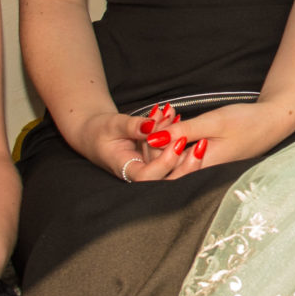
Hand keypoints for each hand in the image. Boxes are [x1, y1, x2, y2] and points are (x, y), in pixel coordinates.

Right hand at [68, 103, 212, 184]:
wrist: (93, 132)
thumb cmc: (98, 130)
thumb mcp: (112, 124)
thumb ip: (131, 126)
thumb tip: (150, 126)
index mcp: (126, 169)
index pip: (149, 176)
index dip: (165, 163)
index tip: (178, 142)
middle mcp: (141, 172)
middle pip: (168, 180)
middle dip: (188, 164)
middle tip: (201, 144)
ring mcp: (150, 166)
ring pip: (173, 165)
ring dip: (183, 143)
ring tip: (176, 115)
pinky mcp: (157, 158)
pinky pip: (171, 151)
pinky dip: (176, 134)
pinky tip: (175, 115)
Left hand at [159, 99, 294, 168]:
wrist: (273, 122)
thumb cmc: (247, 122)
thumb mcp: (214, 122)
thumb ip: (183, 131)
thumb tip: (152, 139)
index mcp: (200, 167)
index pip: (162, 171)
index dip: (151, 150)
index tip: (155, 123)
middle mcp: (199, 171)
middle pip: (163, 165)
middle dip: (155, 139)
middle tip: (160, 113)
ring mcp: (201, 165)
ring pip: (170, 156)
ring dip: (163, 135)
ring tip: (167, 112)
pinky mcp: (203, 157)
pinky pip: (180, 151)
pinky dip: (173, 135)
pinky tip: (175, 118)